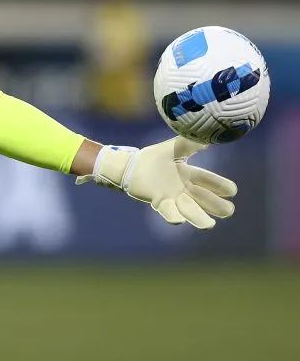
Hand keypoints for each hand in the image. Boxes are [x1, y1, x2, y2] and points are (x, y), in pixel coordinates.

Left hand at [78, 137, 236, 228]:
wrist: (129, 166)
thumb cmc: (152, 157)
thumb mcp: (173, 148)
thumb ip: (190, 143)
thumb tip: (209, 135)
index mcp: (190, 174)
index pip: (211, 181)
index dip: (222, 187)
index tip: (232, 191)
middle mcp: (184, 189)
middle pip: (206, 201)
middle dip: (217, 206)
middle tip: (226, 209)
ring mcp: (173, 197)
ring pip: (191, 211)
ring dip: (199, 216)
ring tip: (210, 224)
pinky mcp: (158, 202)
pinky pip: (168, 212)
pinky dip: (173, 216)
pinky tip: (178, 220)